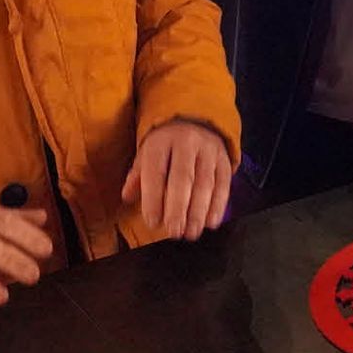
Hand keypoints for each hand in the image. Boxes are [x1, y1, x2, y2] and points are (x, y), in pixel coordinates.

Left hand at [123, 120, 232, 239]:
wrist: (196, 119)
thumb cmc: (166, 145)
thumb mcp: (147, 153)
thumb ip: (138, 176)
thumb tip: (128, 196)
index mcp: (161, 141)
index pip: (156, 171)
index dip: (153, 199)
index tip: (152, 222)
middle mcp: (186, 143)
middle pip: (182, 178)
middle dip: (178, 208)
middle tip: (174, 232)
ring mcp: (208, 150)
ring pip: (205, 183)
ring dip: (199, 211)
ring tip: (191, 232)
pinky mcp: (224, 159)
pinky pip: (223, 184)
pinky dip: (218, 205)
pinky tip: (211, 222)